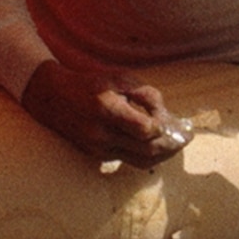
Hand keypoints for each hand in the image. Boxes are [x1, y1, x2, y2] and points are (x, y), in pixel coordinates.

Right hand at [21, 61, 181, 164]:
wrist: (51, 98)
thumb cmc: (89, 84)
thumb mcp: (119, 78)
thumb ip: (145, 94)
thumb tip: (166, 116)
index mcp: (106, 108)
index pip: (144, 129)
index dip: (163, 128)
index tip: (175, 124)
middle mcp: (101, 133)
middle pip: (146, 150)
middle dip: (171, 147)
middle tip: (187, 139)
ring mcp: (97, 148)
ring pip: (140, 160)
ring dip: (162, 155)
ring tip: (176, 145)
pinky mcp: (96, 156)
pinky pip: (129, 160)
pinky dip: (147, 155)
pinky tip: (157, 145)